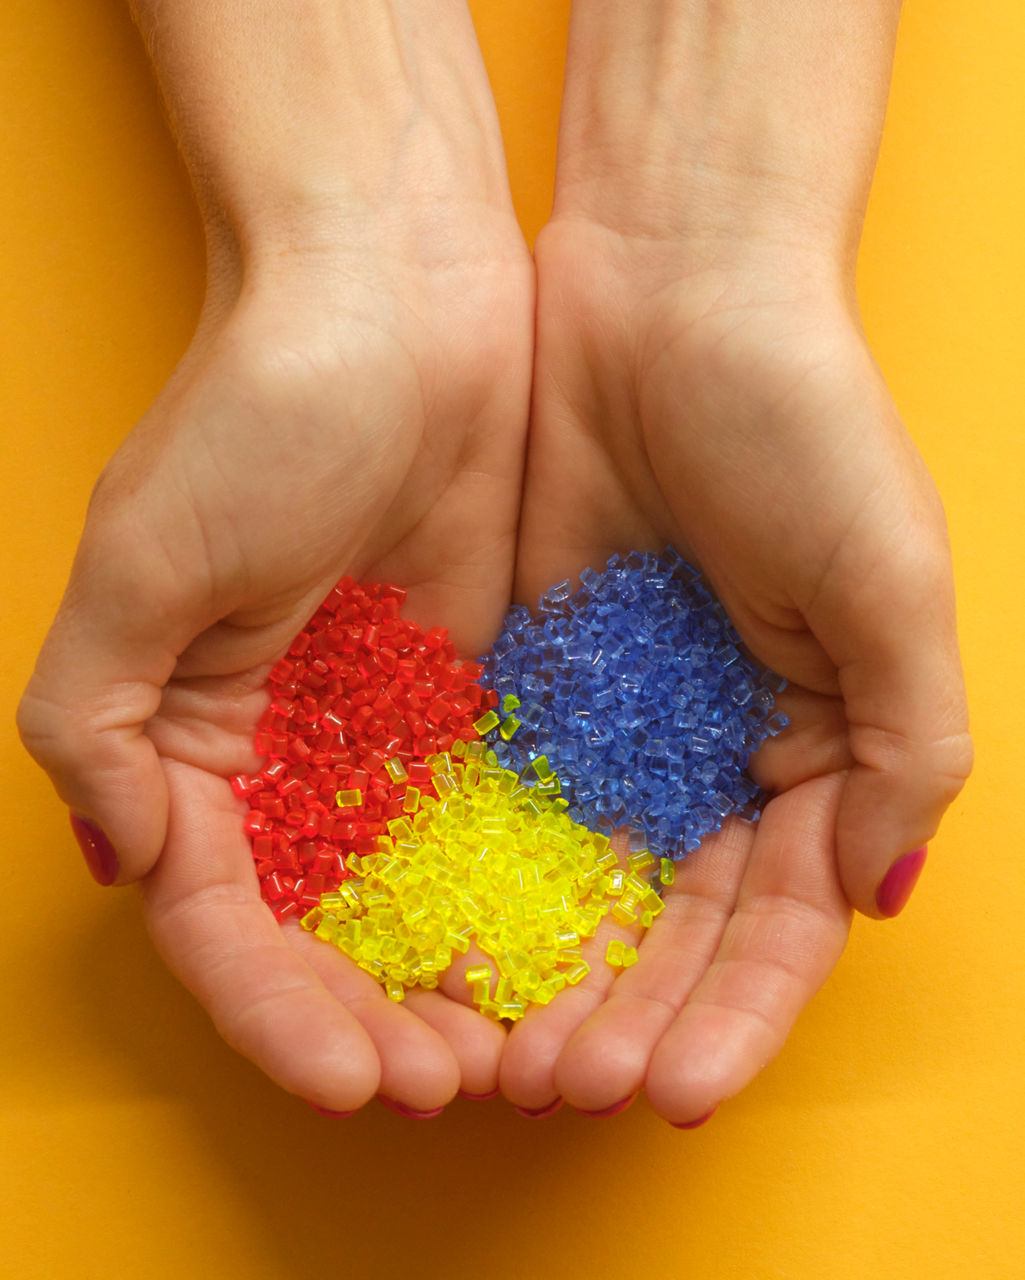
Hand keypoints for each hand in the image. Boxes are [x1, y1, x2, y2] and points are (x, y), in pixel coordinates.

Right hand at [18, 184, 533, 1113]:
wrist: (398, 294)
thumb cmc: (260, 406)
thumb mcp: (141, 557)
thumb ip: (96, 717)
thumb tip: (127, 858)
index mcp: (186, 737)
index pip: (221, 919)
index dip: (276, 1010)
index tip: (351, 1074)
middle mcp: (284, 751)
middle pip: (322, 932)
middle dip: (372, 1017)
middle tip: (450, 1081)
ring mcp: (385, 731)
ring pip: (415, 897)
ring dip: (452, 981)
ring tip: (513, 1048)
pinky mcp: (473, 696)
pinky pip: (495, 819)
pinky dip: (520, 896)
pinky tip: (565, 953)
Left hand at [500, 214, 970, 1123]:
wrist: (670, 296)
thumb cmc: (805, 422)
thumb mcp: (893, 584)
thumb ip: (905, 746)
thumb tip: (873, 892)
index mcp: (817, 744)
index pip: (779, 918)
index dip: (736, 1011)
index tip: (675, 1086)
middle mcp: (716, 749)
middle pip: (673, 923)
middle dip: (630, 1013)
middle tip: (563, 1087)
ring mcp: (618, 720)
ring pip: (583, 882)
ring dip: (549, 973)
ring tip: (500, 1051)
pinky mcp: (533, 676)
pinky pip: (508, 797)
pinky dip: (483, 876)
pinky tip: (447, 942)